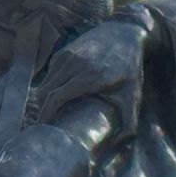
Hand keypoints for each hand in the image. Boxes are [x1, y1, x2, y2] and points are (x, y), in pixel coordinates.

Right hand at [33, 19, 142, 149]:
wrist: (124, 32)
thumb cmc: (129, 66)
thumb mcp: (133, 94)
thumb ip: (130, 121)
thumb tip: (121, 143)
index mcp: (89, 78)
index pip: (55, 98)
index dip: (45, 115)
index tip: (43, 127)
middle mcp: (74, 66)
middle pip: (45, 93)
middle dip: (42, 110)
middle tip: (45, 124)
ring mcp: (67, 56)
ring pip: (45, 83)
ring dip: (44, 99)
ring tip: (49, 112)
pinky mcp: (63, 52)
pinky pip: (49, 73)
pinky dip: (49, 86)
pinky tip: (57, 94)